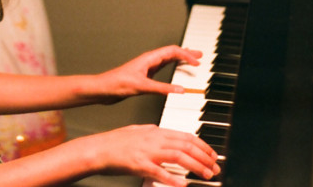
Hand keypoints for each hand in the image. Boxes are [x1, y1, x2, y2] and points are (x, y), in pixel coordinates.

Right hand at [72, 125, 220, 186]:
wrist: (97, 149)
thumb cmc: (115, 142)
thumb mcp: (138, 131)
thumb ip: (153, 132)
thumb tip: (164, 132)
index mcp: (155, 131)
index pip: (186, 136)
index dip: (203, 145)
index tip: (212, 155)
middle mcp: (154, 139)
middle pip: (186, 146)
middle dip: (205, 157)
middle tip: (215, 168)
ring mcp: (147, 151)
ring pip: (178, 157)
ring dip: (196, 167)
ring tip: (206, 175)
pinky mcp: (139, 164)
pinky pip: (160, 172)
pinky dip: (173, 179)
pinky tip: (183, 184)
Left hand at [94, 45, 201, 102]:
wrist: (102, 89)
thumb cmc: (116, 84)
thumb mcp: (142, 87)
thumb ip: (161, 88)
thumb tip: (179, 90)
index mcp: (149, 59)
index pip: (172, 52)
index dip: (186, 55)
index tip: (197, 61)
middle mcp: (149, 62)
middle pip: (172, 53)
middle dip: (187, 54)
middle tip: (200, 55)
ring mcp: (147, 68)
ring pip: (168, 61)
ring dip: (181, 61)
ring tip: (192, 62)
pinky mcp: (144, 76)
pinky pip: (163, 70)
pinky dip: (173, 70)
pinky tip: (177, 74)